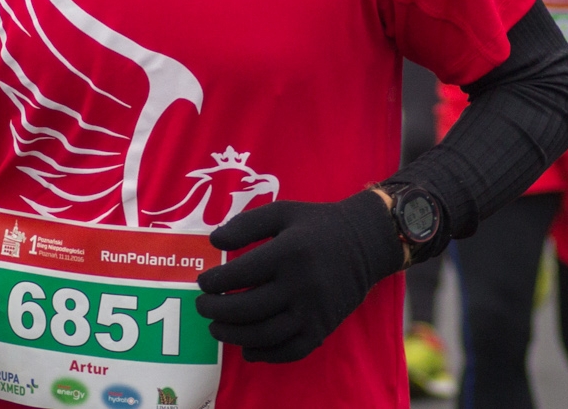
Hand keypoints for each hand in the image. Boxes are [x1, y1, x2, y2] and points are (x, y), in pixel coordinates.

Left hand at [196, 190, 403, 362]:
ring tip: (216, 327)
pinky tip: (247, 348)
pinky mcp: (323, 328)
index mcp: (288, 253)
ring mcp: (313, 312)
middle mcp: (301, 286)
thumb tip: (214, 242)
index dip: (214, 282)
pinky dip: (266, 354)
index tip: (203, 282)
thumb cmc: (316, 224)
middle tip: (201, 306)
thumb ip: (245, 225)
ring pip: (265, 335)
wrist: (365, 243)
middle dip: (216, 311)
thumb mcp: (281, 212)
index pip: (240, 275)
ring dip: (234, 336)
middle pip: (248, 309)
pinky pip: (291, 351)